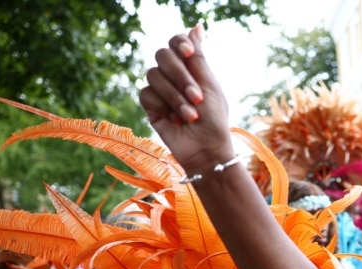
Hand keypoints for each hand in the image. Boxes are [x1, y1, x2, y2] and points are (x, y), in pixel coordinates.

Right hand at [139, 24, 234, 177]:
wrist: (206, 150)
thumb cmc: (214, 119)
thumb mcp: (209, 86)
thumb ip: (198, 57)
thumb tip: (196, 26)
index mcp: (191, 67)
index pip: (176, 43)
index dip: (179, 44)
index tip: (189, 54)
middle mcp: (174, 75)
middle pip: (162, 55)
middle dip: (180, 76)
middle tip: (196, 97)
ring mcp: (161, 89)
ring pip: (153, 75)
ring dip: (175, 97)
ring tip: (191, 116)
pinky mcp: (151, 105)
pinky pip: (146, 94)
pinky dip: (164, 107)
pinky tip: (176, 120)